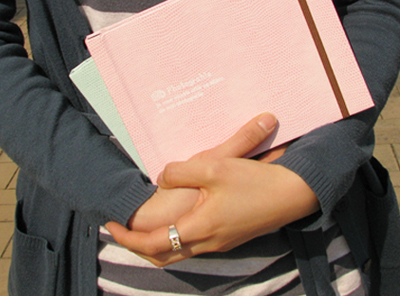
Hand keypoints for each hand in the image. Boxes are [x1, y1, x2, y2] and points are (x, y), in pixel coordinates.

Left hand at [106, 113, 318, 265]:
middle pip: (163, 255)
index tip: (110, 225)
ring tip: (143, 227)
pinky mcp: (229, 236)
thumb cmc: (254, 181)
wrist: (293, 194)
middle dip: (137, 246)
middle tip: (121, 230)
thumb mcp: (214, 166)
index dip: (128, 238)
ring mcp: (221, 242)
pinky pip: (193, 245)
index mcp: (200, 227)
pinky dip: (175, 238)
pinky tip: (177, 221)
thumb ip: (181, 171)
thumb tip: (162, 178)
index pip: (153, 244)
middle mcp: (208, 242)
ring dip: (156, 243)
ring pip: (178, 252)